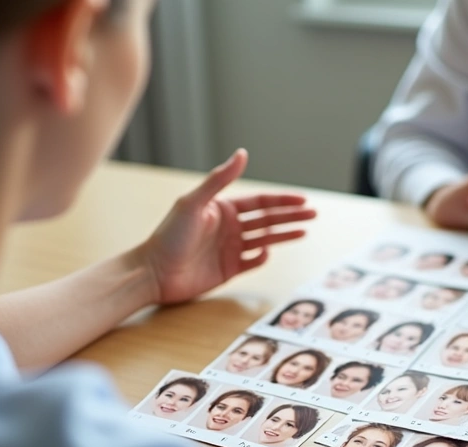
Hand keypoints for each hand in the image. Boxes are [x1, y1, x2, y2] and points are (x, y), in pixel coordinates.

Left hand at [139, 149, 315, 304]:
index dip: (282, 201)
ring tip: (305, 231)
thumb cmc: (169, 235)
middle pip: (267, 220)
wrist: (154, 272)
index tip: (303, 200)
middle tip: (313, 214)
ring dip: (284, 235)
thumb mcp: (194, 203)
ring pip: (265, 239)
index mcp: (223, 209)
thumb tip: (243, 153)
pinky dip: (263, 257)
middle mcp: (229, 228)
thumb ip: (219, 179)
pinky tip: (269, 251)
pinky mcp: (228, 270)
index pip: (260, 203)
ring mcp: (229, 249)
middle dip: (291, 216)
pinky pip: (252, 262)